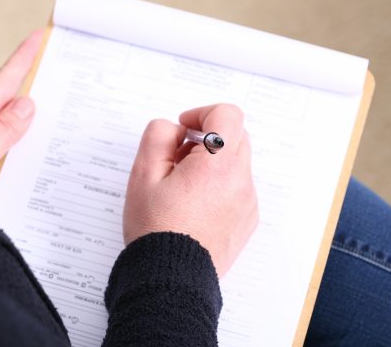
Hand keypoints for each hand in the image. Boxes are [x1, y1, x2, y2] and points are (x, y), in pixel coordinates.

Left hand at [0, 30, 42, 205]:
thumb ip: (3, 130)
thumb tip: (27, 103)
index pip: (5, 80)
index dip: (23, 58)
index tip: (39, 35)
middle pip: (11, 94)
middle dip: (33, 77)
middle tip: (56, 60)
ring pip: (12, 117)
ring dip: (33, 106)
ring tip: (56, 94)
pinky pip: (9, 137)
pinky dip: (25, 132)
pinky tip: (39, 136)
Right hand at [123, 104, 257, 276]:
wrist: (172, 277)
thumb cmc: (156, 228)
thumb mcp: (143, 173)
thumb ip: (158, 136)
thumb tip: (176, 129)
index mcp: (217, 164)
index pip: (227, 114)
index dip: (202, 113)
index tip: (183, 128)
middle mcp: (240, 180)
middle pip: (236, 136)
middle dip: (208, 137)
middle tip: (177, 157)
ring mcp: (247, 202)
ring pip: (237, 163)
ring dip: (213, 162)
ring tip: (181, 187)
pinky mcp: (247, 220)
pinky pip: (238, 188)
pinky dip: (219, 185)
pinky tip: (193, 205)